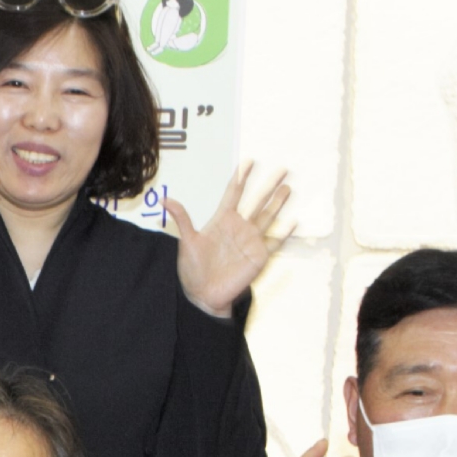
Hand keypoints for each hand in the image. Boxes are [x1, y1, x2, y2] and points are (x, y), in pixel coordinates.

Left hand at [168, 162, 292, 316]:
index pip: (233, 194)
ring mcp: (250, 240)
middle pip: (257, 201)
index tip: (248, 161)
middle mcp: (239, 227)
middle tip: (282, 169)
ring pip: (268, 217)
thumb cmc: (193, 269)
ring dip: (278, 203)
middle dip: (269, 186)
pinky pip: (274, 242)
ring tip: (288, 188)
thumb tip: (164, 200)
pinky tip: (293, 221)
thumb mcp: (186, 241)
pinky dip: (283, 232)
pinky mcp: (258, 256)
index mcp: (222, 220)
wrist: (203, 294)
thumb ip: (182, 219)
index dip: (240, 178)